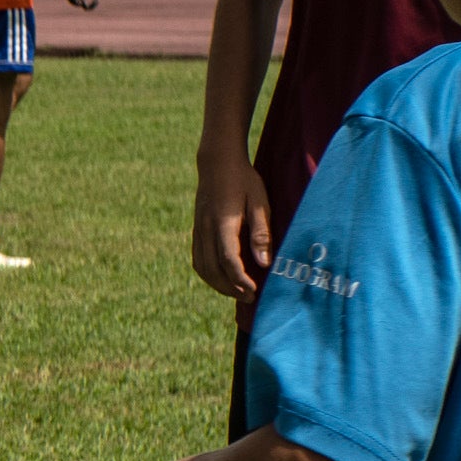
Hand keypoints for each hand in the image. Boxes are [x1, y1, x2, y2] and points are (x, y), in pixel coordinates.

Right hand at [190, 160, 274, 303]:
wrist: (217, 162)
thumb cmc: (244, 181)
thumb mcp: (260, 202)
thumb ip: (261, 232)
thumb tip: (264, 262)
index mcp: (223, 222)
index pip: (228, 260)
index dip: (240, 279)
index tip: (255, 290)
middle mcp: (206, 229)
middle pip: (212, 269)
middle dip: (230, 288)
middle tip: (250, 298)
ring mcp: (198, 230)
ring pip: (202, 267)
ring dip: (218, 285)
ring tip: (237, 293)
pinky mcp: (197, 230)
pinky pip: (198, 259)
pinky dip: (208, 274)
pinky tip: (222, 278)